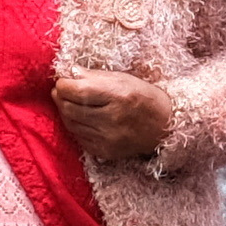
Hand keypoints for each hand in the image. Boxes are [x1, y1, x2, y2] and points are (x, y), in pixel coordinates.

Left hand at [59, 63, 174, 170]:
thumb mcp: (123, 78)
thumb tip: (70, 73)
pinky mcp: (105, 152)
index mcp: (118, 96)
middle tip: (61, 91)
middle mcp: (112, 120)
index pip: (77, 91)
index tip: (63, 81)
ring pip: (71, 124)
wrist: (164, 126)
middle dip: (60, 98)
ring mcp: (108, 139)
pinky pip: (79, 138)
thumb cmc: (143, 97)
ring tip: (70, 103)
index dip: (63, 85)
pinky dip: (76, 126)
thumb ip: (94, 76)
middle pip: (69, 109)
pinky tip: (81, 118)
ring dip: (65, 111)